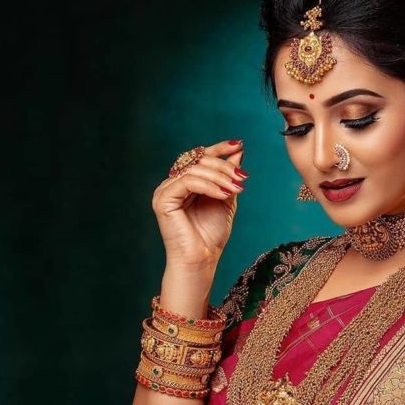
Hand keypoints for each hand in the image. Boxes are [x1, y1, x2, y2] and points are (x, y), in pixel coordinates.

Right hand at [152, 140, 246, 268]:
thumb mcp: (225, 199)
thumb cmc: (211, 235)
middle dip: (223, 166)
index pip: (200, 157)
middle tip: (242, 178)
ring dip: (219, 177)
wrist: (202, 260)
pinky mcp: (163, 199)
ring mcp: (165, 191)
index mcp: (185, 183)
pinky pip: (187, 182)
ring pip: (194, 169)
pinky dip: (208, 185)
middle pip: (198, 160)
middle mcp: (172, 184)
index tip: (238, 144)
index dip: (218, 149)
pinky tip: (223, 194)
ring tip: (236, 189)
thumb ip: (228, 177)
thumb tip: (237, 152)